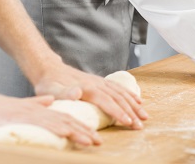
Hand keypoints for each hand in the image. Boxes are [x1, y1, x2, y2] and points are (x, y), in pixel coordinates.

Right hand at [0, 92, 101, 145]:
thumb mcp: (22, 108)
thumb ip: (37, 104)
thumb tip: (49, 101)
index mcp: (41, 109)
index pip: (67, 118)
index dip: (82, 127)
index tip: (95, 137)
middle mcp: (40, 110)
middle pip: (68, 120)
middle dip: (85, 132)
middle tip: (100, 142)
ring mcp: (32, 114)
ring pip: (60, 122)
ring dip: (77, 131)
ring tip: (91, 140)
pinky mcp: (23, 118)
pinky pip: (44, 124)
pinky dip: (57, 128)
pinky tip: (67, 133)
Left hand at [32, 62, 147, 129]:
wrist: (49, 69)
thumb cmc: (49, 84)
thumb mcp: (52, 90)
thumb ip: (64, 93)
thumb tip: (77, 94)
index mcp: (87, 88)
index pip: (107, 102)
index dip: (118, 113)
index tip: (128, 122)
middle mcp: (97, 83)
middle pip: (118, 99)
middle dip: (131, 112)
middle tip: (141, 126)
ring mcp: (100, 81)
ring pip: (121, 93)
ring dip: (134, 105)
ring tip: (145, 116)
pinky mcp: (100, 81)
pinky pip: (119, 88)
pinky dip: (130, 95)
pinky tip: (138, 101)